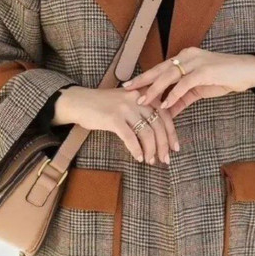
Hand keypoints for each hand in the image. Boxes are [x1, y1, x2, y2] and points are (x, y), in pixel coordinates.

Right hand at [55, 85, 179, 164]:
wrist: (79, 101)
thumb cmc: (104, 105)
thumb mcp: (127, 102)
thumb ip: (143, 111)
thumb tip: (159, 133)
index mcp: (143, 94)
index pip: (164, 114)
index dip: (171, 132)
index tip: (175, 147)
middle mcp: (137, 98)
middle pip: (158, 125)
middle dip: (163, 145)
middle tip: (165, 159)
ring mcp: (125, 108)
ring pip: (146, 132)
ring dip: (151, 150)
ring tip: (150, 160)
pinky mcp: (113, 118)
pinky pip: (130, 138)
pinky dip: (136, 150)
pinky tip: (138, 158)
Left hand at [121, 48, 254, 117]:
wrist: (248, 72)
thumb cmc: (224, 78)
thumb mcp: (199, 90)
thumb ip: (182, 98)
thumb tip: (166, 111)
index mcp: (185, 57)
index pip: (160, 68)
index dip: (145, 78)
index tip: (130, 87)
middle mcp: (188, 56)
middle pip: (160, 69)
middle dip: (142, 80)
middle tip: (127, 90)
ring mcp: (196, 62)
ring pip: (169, 75)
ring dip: (155, 89)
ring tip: (143, 101)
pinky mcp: (205, 70)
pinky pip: (185, 83)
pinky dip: (174, 94)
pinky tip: (165, 104)